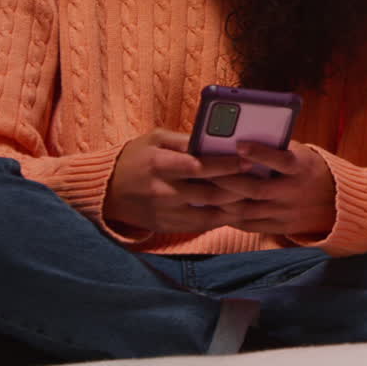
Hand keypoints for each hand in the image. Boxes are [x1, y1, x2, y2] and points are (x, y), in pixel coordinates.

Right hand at [104, 130, 251, 233]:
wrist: (105, 190)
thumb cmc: (135, 157)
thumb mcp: (155, 140)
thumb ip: (185, 141)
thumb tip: (216, 139)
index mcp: (160, 165)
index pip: (199, 167)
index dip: (226, 165)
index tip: (249, 160)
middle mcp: (163, 192)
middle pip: (209, 193)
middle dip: (238, 187)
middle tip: (261, 179)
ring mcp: (165, 213)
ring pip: (208, 214)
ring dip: (234, 207)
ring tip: (255, 196)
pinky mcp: (166, 227)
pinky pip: (199, 225)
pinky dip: (219, 218)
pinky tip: (235, 209)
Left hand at [210, 141, 336, 236]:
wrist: (336, 201)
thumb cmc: (308, 168)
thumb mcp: (300, 153)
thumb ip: (275, 148)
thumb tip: (237, 140)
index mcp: (302, 168)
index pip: (280, 160)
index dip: (260, 153)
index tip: (239, 144)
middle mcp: (293, 192)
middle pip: (256, 190)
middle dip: (227, 181)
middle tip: (203, 171)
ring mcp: (286, 213)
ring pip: (248, 210)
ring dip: (222, 201)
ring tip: (202, 191)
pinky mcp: (280, 227)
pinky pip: (250, 225)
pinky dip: (230, 217)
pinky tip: (214, 208)